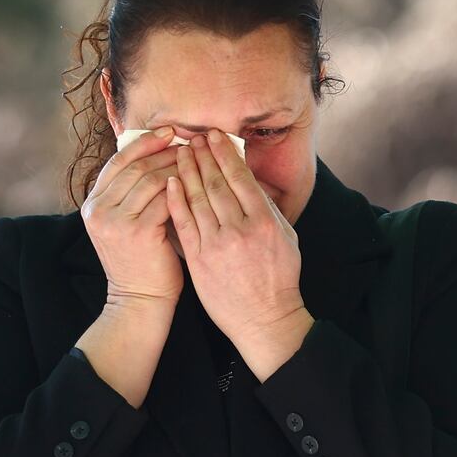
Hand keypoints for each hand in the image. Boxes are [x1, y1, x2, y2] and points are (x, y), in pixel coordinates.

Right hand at [82, 125, 184, 306]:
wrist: (140, 301)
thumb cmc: (143, 263)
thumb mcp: (128, 225)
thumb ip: (135, 196)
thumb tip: (161, 156)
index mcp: (93, 204)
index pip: (118, 162)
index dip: (144, 142)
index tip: (169, 131)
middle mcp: (99, 210)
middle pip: (135, 166)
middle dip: (164, 150)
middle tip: (190, 140)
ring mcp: (115, 221)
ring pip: (150, 178)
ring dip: (176, 164)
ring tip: (197, 157)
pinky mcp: (136, 231)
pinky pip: (163, 198)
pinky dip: (181, 187)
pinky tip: (197, 180)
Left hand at [165, 129, 310, 373]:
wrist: (264, 320)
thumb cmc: (279, 279)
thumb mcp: (286, 238)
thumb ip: (268, 208)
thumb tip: (248, 179)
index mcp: (264, 222)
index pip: (240, 178)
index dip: (225, 154)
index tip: (215, 136)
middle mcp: (240, 230)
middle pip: (216, 184)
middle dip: (203, 156)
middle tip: (193, 137)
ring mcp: (217, 245)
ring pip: (198, 199)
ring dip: (187, 171)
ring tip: (179, 152)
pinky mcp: (199, 260)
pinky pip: (184, 224)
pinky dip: (176, 200)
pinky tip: (170, 182)